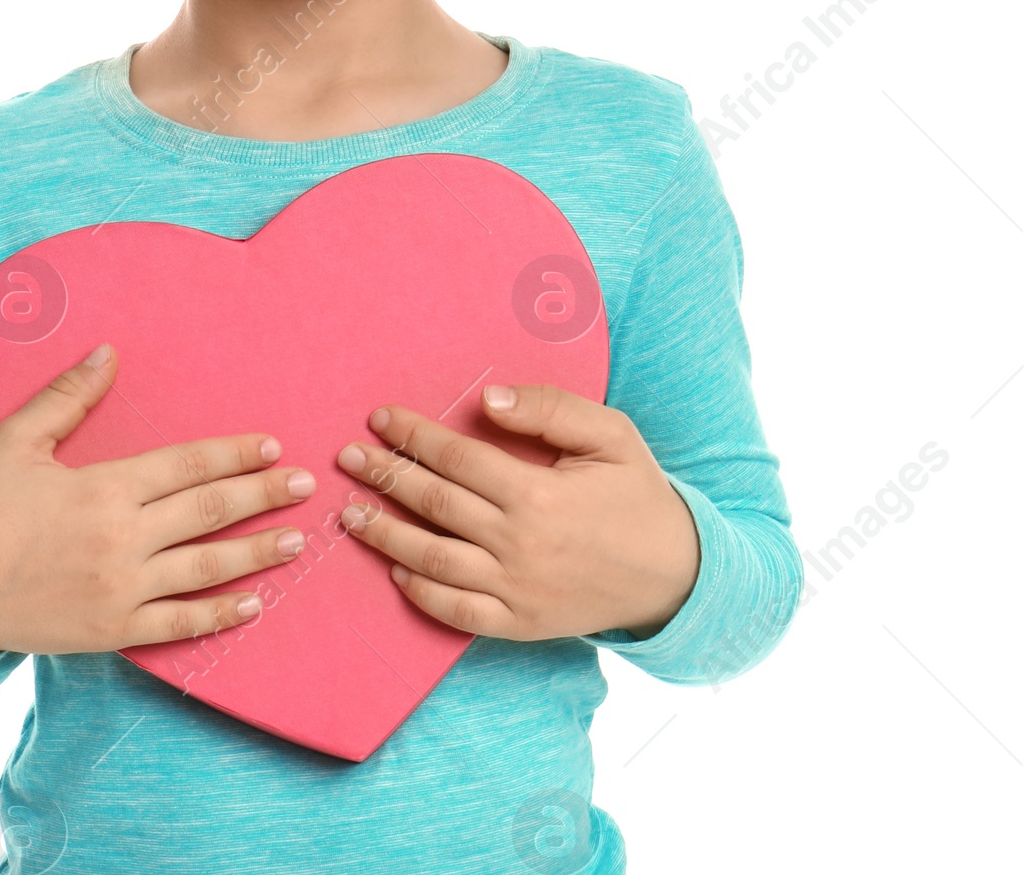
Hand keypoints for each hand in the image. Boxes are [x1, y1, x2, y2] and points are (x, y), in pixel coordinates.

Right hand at [0, 344, 316, 656]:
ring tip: (296, 540)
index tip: (271, 444)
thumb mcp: (16, 441)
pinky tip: (253, 603)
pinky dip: (220, 615)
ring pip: (206, 568)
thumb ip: (67, 396)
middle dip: (263, 495)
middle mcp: (121, 538)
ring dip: (257, 552)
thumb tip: (108, 352)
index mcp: (104, 488)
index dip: (234, 453)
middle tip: (306, 485)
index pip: (187, 465)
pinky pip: (179, 624)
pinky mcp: (112, 631)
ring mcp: (121, 589)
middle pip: (209, 512)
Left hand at [334, 384, 699, 641]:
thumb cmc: (637, 493)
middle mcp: (519, 545)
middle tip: (347, 458)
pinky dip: (420, 594)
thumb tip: (486, 399)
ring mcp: (516, 591)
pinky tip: (396, 572)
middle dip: (383, 477)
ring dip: (385, 536)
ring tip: (351, 514)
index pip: (456, 457)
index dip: (412, 436)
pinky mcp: (520, 625)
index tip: (379, 418)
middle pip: (433, 504)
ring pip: (432, 561)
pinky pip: (457, 614)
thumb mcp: (609, 434)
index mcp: (538, 494)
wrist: (676, 574)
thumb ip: (548, 409)